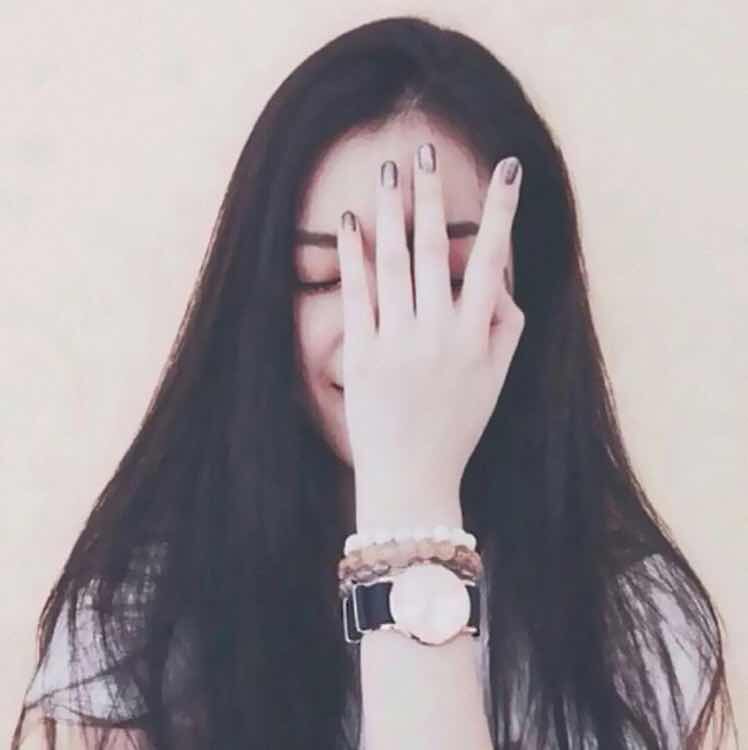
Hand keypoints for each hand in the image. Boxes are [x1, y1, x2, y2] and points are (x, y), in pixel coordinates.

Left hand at [336, 145, 524, 508]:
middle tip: (423, 151)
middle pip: (433, 250)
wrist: (411, 478)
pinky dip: (355, 256)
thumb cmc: (457, 428)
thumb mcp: (496, 382)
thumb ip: (506, 329)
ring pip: (394, 263)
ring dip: (393, 212)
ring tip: (389, 173)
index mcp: (476, 338)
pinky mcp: (361, 356)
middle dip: (431, 195)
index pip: (491, 260)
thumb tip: (501, 282)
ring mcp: (397, 343)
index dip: (502, 212)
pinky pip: (358, 296)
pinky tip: (353, 223)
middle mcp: (438, 334)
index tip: (507, 169)